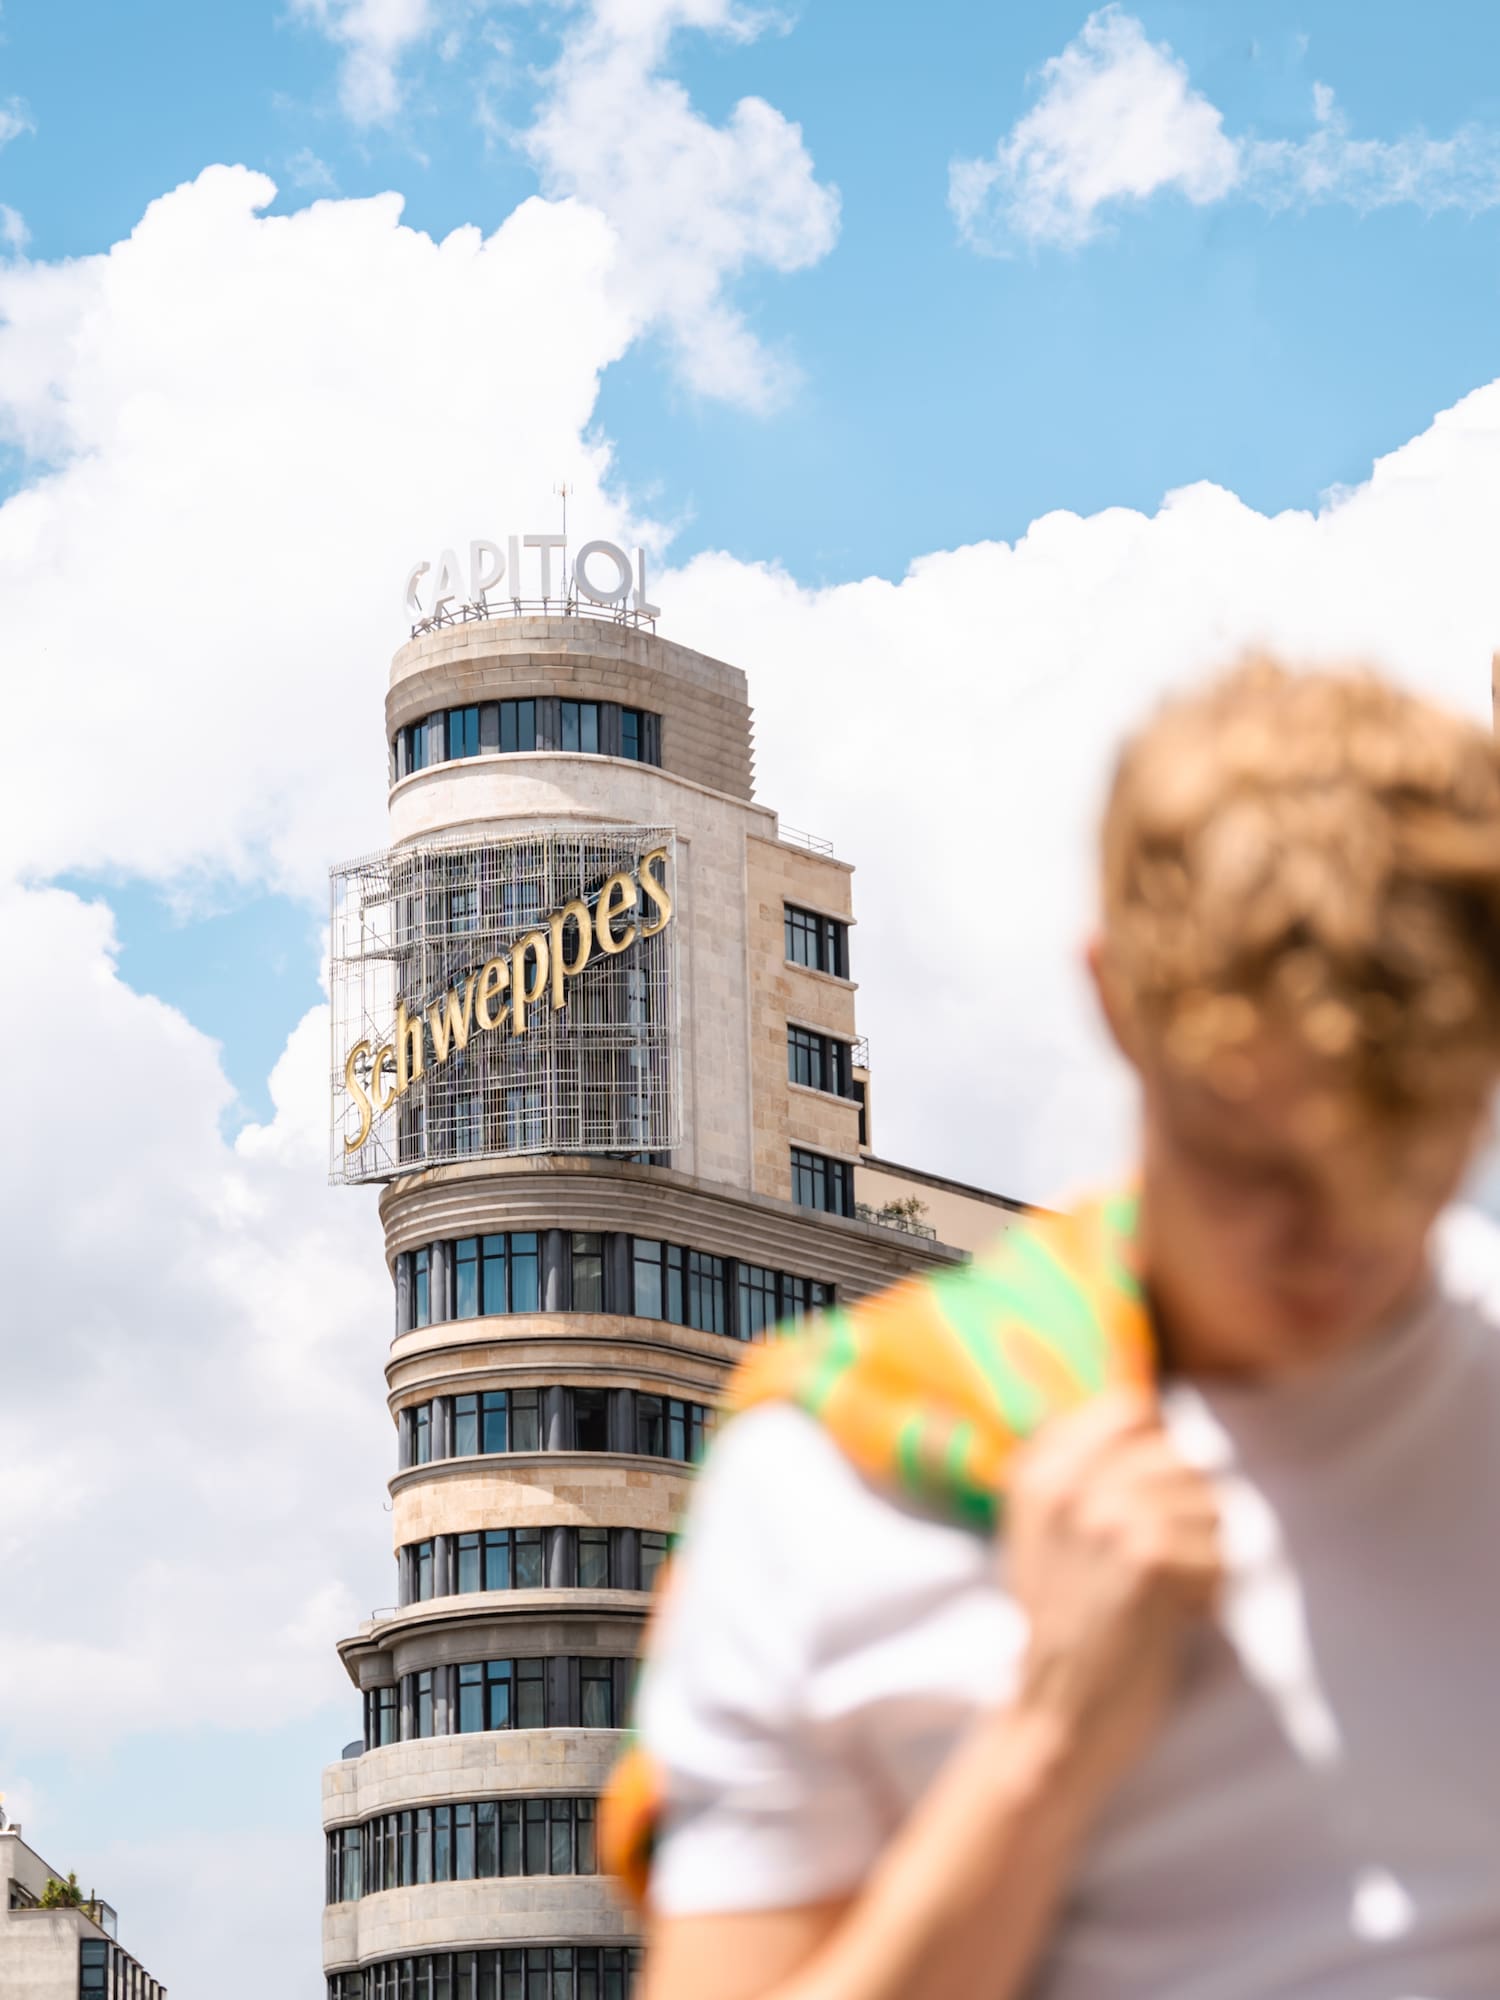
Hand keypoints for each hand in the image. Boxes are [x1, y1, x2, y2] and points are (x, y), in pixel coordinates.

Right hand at [1004, 1389, 1221, 1804]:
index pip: (1135, 1409)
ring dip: (1204, 1558)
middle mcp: (1065, 1480)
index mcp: (1038, 1467)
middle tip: (1150, 1570)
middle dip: (1190, 1517)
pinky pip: (1221, 1555)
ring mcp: (1104, 1515)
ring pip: (1213, 1506)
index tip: (1148, 1509)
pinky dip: (1210, 1595)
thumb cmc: (1069, 1622)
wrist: (1056, 1716)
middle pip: (1185, 1458)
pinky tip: (1170, 1620)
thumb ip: (1089, 1464)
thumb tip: (1161, 1410)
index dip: (1161, 1456)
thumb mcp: (1050, 1527)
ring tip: (1159, 1595)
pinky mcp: (1145, 1558)